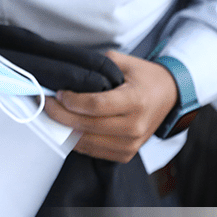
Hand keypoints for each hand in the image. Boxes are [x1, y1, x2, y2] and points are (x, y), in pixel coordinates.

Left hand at [43, 50, 178, 161]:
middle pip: (86, 126)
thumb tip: (68, 74)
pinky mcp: (126, 154)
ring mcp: (131, 144)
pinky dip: (76, 140)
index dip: (72, 101)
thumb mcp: (124, 63)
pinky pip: (93, 151)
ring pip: (86, 142)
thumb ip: (97, 66)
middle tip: (47, 104)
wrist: (169, 96)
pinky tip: (67, 127)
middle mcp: (134, 126)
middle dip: (60, 115)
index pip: (95, 105)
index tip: (59, 93)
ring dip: (64, 130)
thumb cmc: (145, 78)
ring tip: (53, 116)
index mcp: (135, 101)